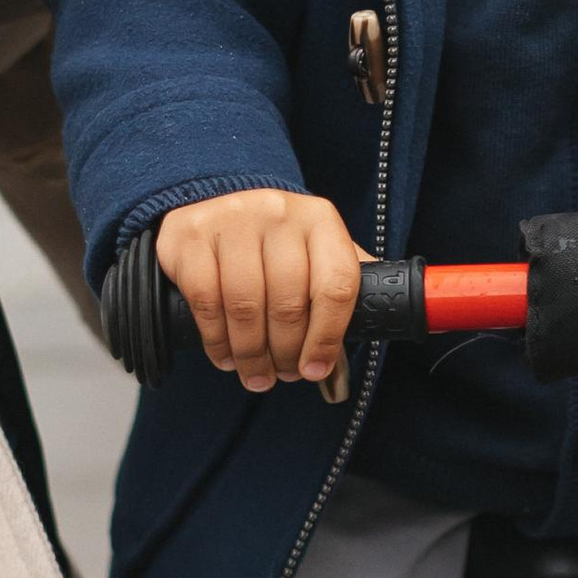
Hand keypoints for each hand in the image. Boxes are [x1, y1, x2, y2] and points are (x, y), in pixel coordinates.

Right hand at [157, 187, 366, 391]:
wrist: (211, 203)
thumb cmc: (272, 243)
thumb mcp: (313, 250)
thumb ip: (340, 282)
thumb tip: (386, 320)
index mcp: (320, 220)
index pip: (336, 285)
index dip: (328, 336)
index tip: (315, 369)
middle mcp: (279, 212)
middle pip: (289, 302)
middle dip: (285, 353)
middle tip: (282, 375)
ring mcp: (233, 220)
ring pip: (246, 305)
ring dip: (251, 353)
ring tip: (255, 374)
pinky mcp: (191, 234)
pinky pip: (206, 300)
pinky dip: (217, 339)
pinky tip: (225, 356)